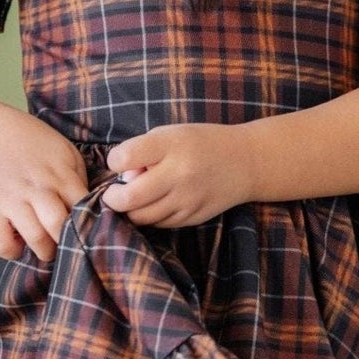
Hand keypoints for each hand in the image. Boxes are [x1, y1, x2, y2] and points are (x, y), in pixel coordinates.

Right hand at [0, 103, 89, 261]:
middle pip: (59, 225)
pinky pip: (2, 244)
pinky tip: (19, 242)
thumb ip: (79, 181)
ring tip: (47, 247)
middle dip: (68, 242)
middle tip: (68, 244)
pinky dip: (13, 252)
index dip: (90, 225)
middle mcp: (36, 187)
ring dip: (45, 250)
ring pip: (35, 238)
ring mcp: (10, 199)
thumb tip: (92, 212)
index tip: (90, 232)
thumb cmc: (34, 147)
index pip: (84, 208)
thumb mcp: (65, 153)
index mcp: (60, 174)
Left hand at [101, 123, 251, 225]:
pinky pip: (159, 224)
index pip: (125, 158)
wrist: (245, 162)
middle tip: (114, 193)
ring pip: (141, 217)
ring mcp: (187, 199)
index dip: (114, 161)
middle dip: (113, 198)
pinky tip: (156, 203)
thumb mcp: (171, 134)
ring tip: (137, 197)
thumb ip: (143, 151)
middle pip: (129, 198)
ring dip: (131, 210)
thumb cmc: (200, 144)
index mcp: (172, 145)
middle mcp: (180, 174)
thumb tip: (123, 180)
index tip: (120, 161)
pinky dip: (151, 216)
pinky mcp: (193, 217)